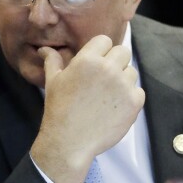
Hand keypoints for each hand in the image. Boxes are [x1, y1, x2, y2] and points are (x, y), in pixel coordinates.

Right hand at [30, 35, 144, 182]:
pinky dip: (130, 97)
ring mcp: (123, 86)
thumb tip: (44, 48)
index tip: (95, 64)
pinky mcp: (134, 103)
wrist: (69, 142)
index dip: (100, 51)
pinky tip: (115, 107)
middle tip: (104, 79)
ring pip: (131, 72)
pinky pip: (138, 91)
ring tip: (107, 95)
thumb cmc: (59, 109)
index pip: (104, 40)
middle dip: (115, 61)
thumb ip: (53, 61)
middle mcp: (108, 69)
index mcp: (88, 60)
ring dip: (123, 80)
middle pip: (123, 52)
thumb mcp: (53, 82)